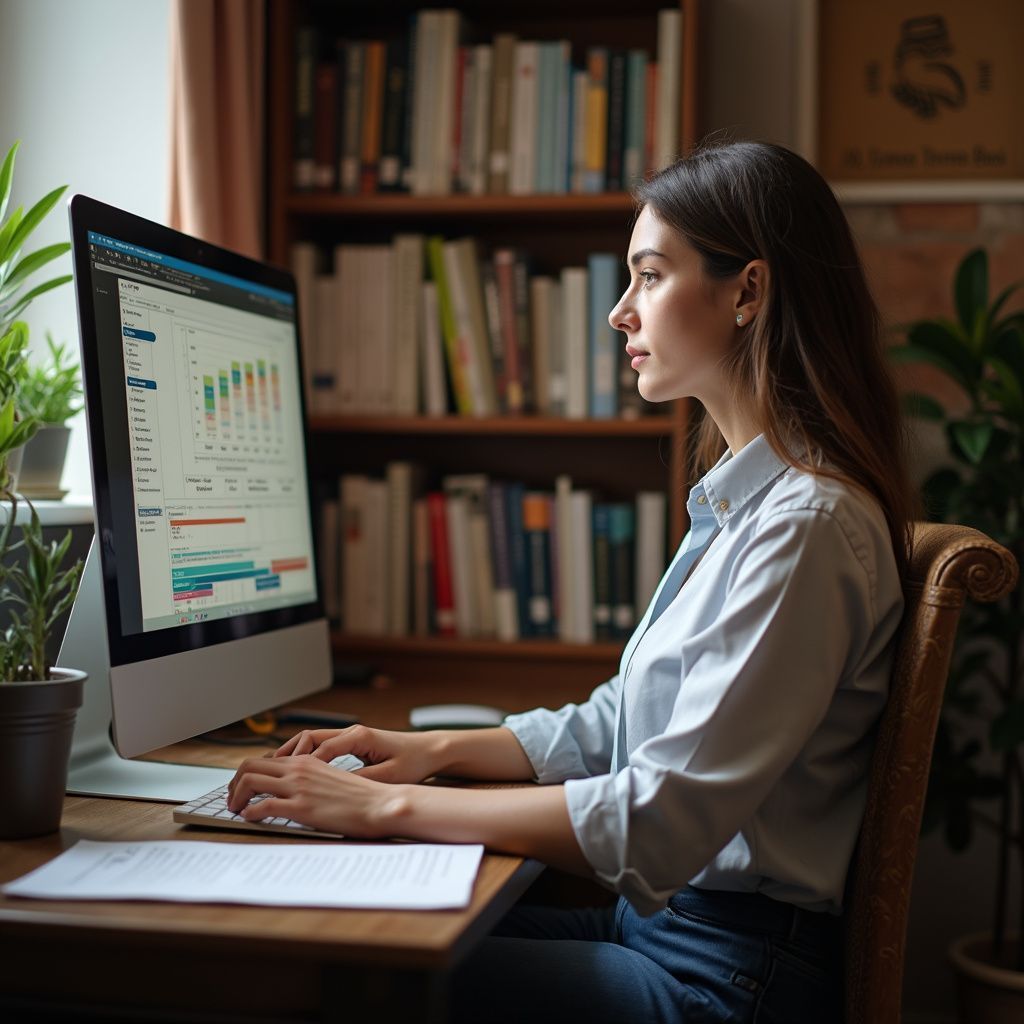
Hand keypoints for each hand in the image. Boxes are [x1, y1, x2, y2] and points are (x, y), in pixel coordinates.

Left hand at [226, 754, 406, 836]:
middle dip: (233, 783)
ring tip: (236, 810)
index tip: (241, 788)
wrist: (380, 803)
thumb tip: (293, 790)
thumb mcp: (332, 779)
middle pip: (250, 766)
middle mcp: (299, 770)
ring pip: (250, 782)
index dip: (246, 774)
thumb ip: (311, 779)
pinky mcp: (302, 807)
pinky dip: (250, 813)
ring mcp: (299, 787)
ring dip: (236, 797)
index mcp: (306, 761)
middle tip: (232, 799)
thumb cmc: (362, 796)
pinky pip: (263, 806)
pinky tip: (250, 819)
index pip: (263, 759)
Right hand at [273, 725, 444, 783]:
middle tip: (264, 772)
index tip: (286, 782)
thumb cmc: (413, 761)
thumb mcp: (389, 775)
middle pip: (308, 738)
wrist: (430, 750)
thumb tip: (337, 788)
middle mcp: (351, 732)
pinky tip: (294, 771)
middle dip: (285, 755)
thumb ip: (363, 779)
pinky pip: (319, 746)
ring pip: (310, 740)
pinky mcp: (351, 743)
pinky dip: (303, 756)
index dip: (302, 767)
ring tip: (271, 771)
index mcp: (359, 737)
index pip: (321, 749)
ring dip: (291, 754)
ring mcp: (349, 735)